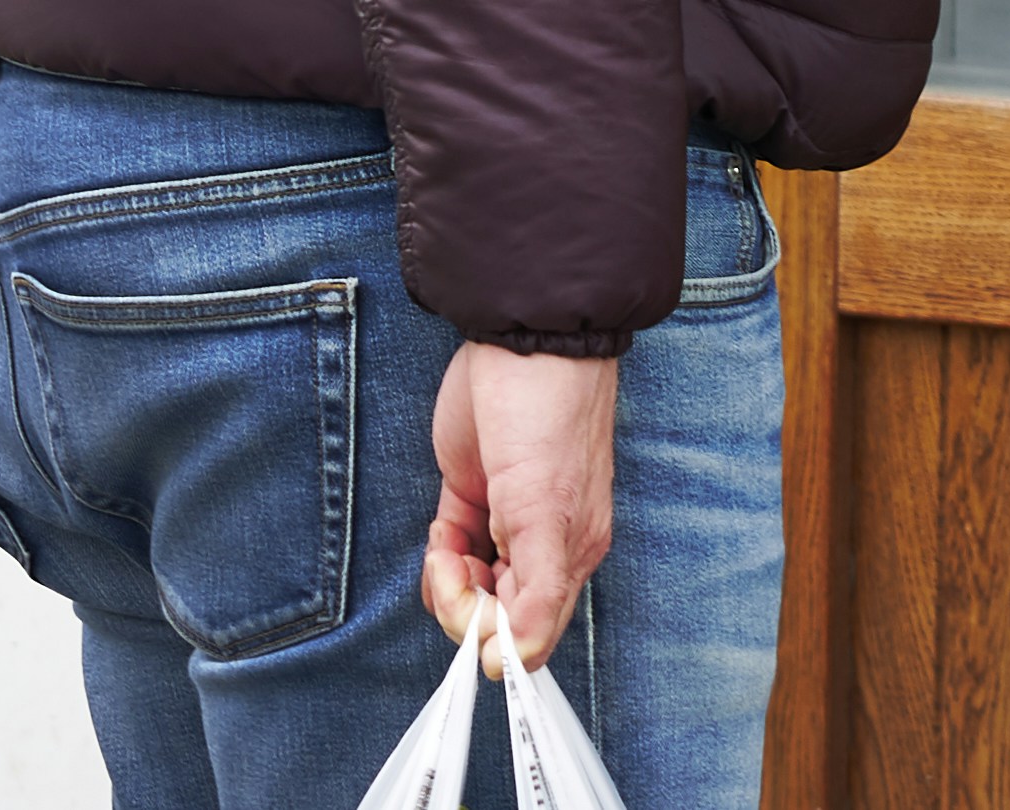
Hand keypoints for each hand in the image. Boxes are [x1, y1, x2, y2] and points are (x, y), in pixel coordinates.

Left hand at [423, 340, 619, 664]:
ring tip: (445, 541)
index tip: (470, 598)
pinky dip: (439, 553)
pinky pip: (450, 554)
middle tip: (450, 561)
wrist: (521, 344)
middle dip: (461, 602)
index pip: (525, 633)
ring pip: (467, 587)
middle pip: (492, 615)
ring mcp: (504, 522)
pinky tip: (443, 526)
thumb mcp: (546, 514)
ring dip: (445, 578)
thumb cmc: (546, 420)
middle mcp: (541, 546)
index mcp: (570, 556)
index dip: (489, 631)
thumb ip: (539, 597)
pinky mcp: (472, 497)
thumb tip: (514, 665)